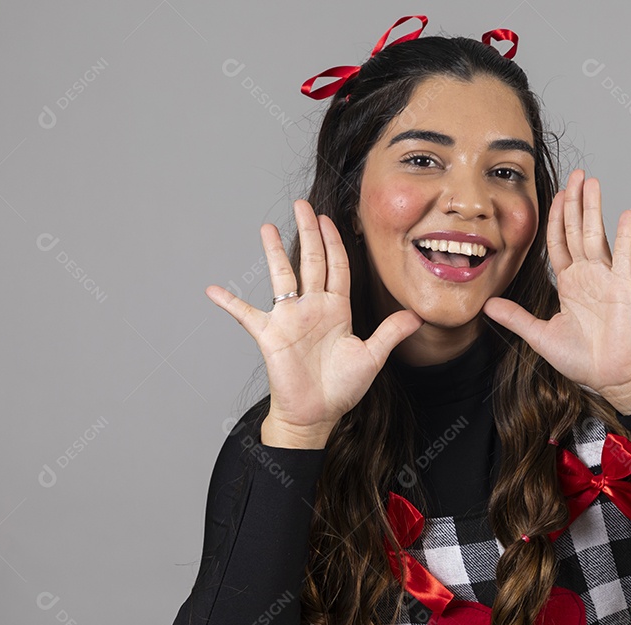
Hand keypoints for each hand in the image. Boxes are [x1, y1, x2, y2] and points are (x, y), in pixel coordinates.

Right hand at [205, 199, 423, 431]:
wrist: (316, 414)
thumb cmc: (341, 388)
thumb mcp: (371, 358)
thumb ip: (390, 333)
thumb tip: (417, 316)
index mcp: (337, 309)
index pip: (336, 266)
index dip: (333, 243)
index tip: (327, 219)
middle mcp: (312, 307)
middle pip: (310, 261)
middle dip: (308, 232)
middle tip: (302, 204)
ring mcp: (289, 319)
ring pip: (281, 277)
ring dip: (273, 252)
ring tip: (266, 226)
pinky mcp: (270, 335)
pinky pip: (245, 315)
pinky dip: (229, 303)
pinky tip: (213, 290)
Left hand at [482, 169, 630, 410]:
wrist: (610, 378)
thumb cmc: (582, 360)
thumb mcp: (539, 335)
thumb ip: (516, 317)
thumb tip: (487, 306)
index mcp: (569, 284)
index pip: (559, 243)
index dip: (555, 218)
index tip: (555, 194)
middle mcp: (588, 276)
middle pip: (577, 230)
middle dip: (575, 202)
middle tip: (576, 174)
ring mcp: (606, 279)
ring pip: (596, 235)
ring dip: (593, 208)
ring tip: (592, 181)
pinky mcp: (623, 288)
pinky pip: (623, 256)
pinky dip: (624, 235)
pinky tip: (625, 213)